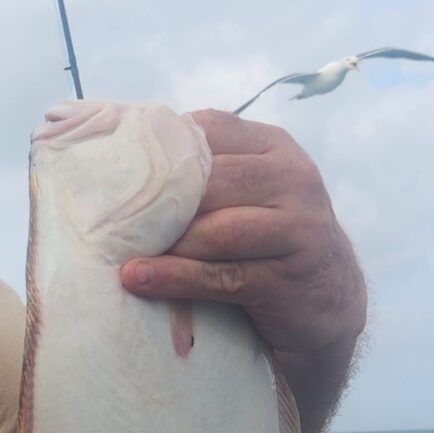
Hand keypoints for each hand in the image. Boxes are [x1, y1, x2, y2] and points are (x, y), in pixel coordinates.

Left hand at [120, 113, 366, 432]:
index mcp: (272, 146)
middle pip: (207, 181)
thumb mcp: (241, 197)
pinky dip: (176, 278)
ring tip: (117, 254)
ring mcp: (300, 225)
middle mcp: (292, 176)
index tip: (108, 170)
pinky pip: (224, 274)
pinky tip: (137, 279)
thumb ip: (199, 175)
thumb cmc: (262, 244)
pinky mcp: (294, 276)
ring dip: (164, 244)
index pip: (205, 130)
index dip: (155, 150)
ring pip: (215, 228)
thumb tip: (109, 162)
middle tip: (104, 220)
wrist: (329, 302)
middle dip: (155, 203)